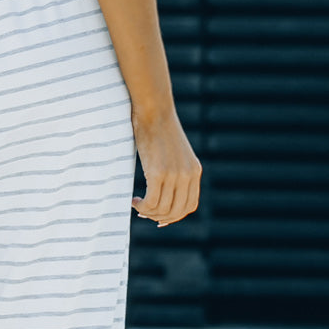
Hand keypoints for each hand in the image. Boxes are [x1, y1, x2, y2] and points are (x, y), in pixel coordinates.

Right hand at [131, 109, 201, 226]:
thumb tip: (162, 190)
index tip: (158, 218)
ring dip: (147, 212)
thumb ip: (175, 170)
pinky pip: (151, 202)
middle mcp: (188, 175)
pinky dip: (142, 206)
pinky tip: (133, 200)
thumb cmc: (158, 129)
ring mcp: (174, 175)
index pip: (189, 206)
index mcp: (194, 171)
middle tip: (143, 213)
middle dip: (159, 217)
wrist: (154, 111)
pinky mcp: (159, 173)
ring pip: (162, 209)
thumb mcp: (174, 152)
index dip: (174, 217)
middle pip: (176, 211)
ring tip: (137, 204)